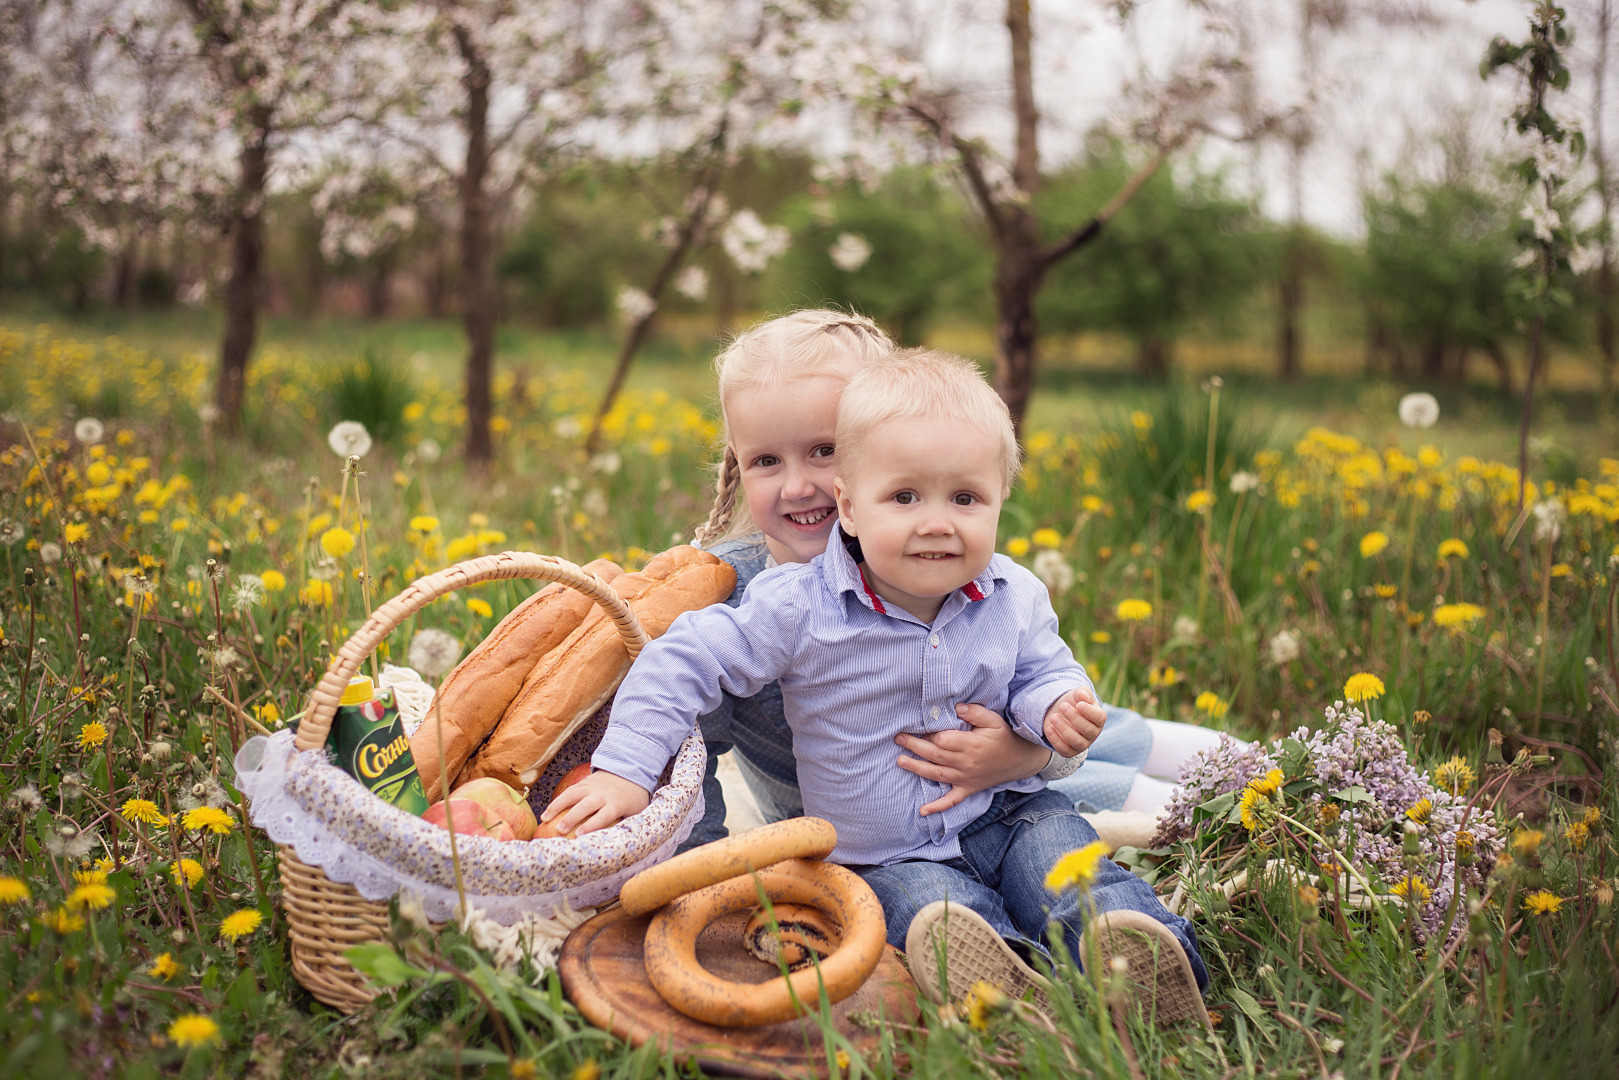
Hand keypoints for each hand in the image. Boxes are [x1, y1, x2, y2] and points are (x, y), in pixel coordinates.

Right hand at [541, 769, 650, 835]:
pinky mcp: (584, 782)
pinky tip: (547, 813)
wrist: (631, 772)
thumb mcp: (636, 812)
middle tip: (560, 830)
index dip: (591, 825)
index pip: (602, 815)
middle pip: (585, 805)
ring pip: (572, 795)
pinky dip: (557, 801)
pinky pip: (569, 791)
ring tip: (545, 819)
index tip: (579, 835)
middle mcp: (602, 794)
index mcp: (616, 804)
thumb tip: (615, 845)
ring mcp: (592, 786)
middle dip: (571, 817)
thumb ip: (625, 825)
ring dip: (557, 806)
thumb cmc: (633, 799)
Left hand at [896, 703, 1051, 816]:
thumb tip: (956, 707)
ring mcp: (966, 778)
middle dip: (914, 746)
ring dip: (917, 768)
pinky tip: (923, 811)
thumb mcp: (994, 720)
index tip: (918, 726)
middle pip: (935, 755)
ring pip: (937, 774)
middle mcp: (966, 763)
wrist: (1022, 760)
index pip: (943, 740)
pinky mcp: (968, 789)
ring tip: (900, 761)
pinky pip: (951, 800)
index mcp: (971, 745)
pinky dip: (937, 806)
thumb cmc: (1005, 737)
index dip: (929, 734)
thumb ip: (975, 712)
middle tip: (898, 739)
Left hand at [1043, 686, 1104, 757]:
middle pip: (1088, 730)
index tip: (1078, 704)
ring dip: (1064, 729)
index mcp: (1098, 719)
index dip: (1089, 712)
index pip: (1099, 718)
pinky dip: (1056, 741)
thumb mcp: (1078, 694)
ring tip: (1053, 717)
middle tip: (1062, 706)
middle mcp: (1093, 733)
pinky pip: (1065, 750)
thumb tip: (1082, 695)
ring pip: (1077, 742)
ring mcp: (1082, 744)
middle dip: (1074, 718)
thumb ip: (1082, 692)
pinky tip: (1049, 728)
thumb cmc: (1073, 702)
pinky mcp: (1070, 751)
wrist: (1061, 712)